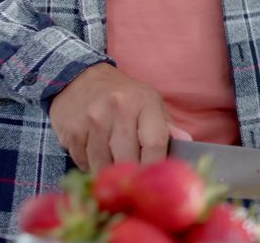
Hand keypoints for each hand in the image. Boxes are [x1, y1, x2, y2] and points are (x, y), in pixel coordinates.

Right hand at [49, 64, 171, 171]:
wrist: (80, 78)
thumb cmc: (124, 96)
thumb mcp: (150, 103)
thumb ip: (167, 126)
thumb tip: (187, 144)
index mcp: (144, 102)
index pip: (155, 142)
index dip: (155, 166)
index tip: (154, 180)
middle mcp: (118, 108)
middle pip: (128, 158)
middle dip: (131, 176)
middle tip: (132, 182)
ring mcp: (93, 119)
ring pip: (103, 164)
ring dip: (109, 173)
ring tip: (113, 167)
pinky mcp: (72, 130)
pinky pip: (83, 162)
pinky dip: (89, 165)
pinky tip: (94, 155)